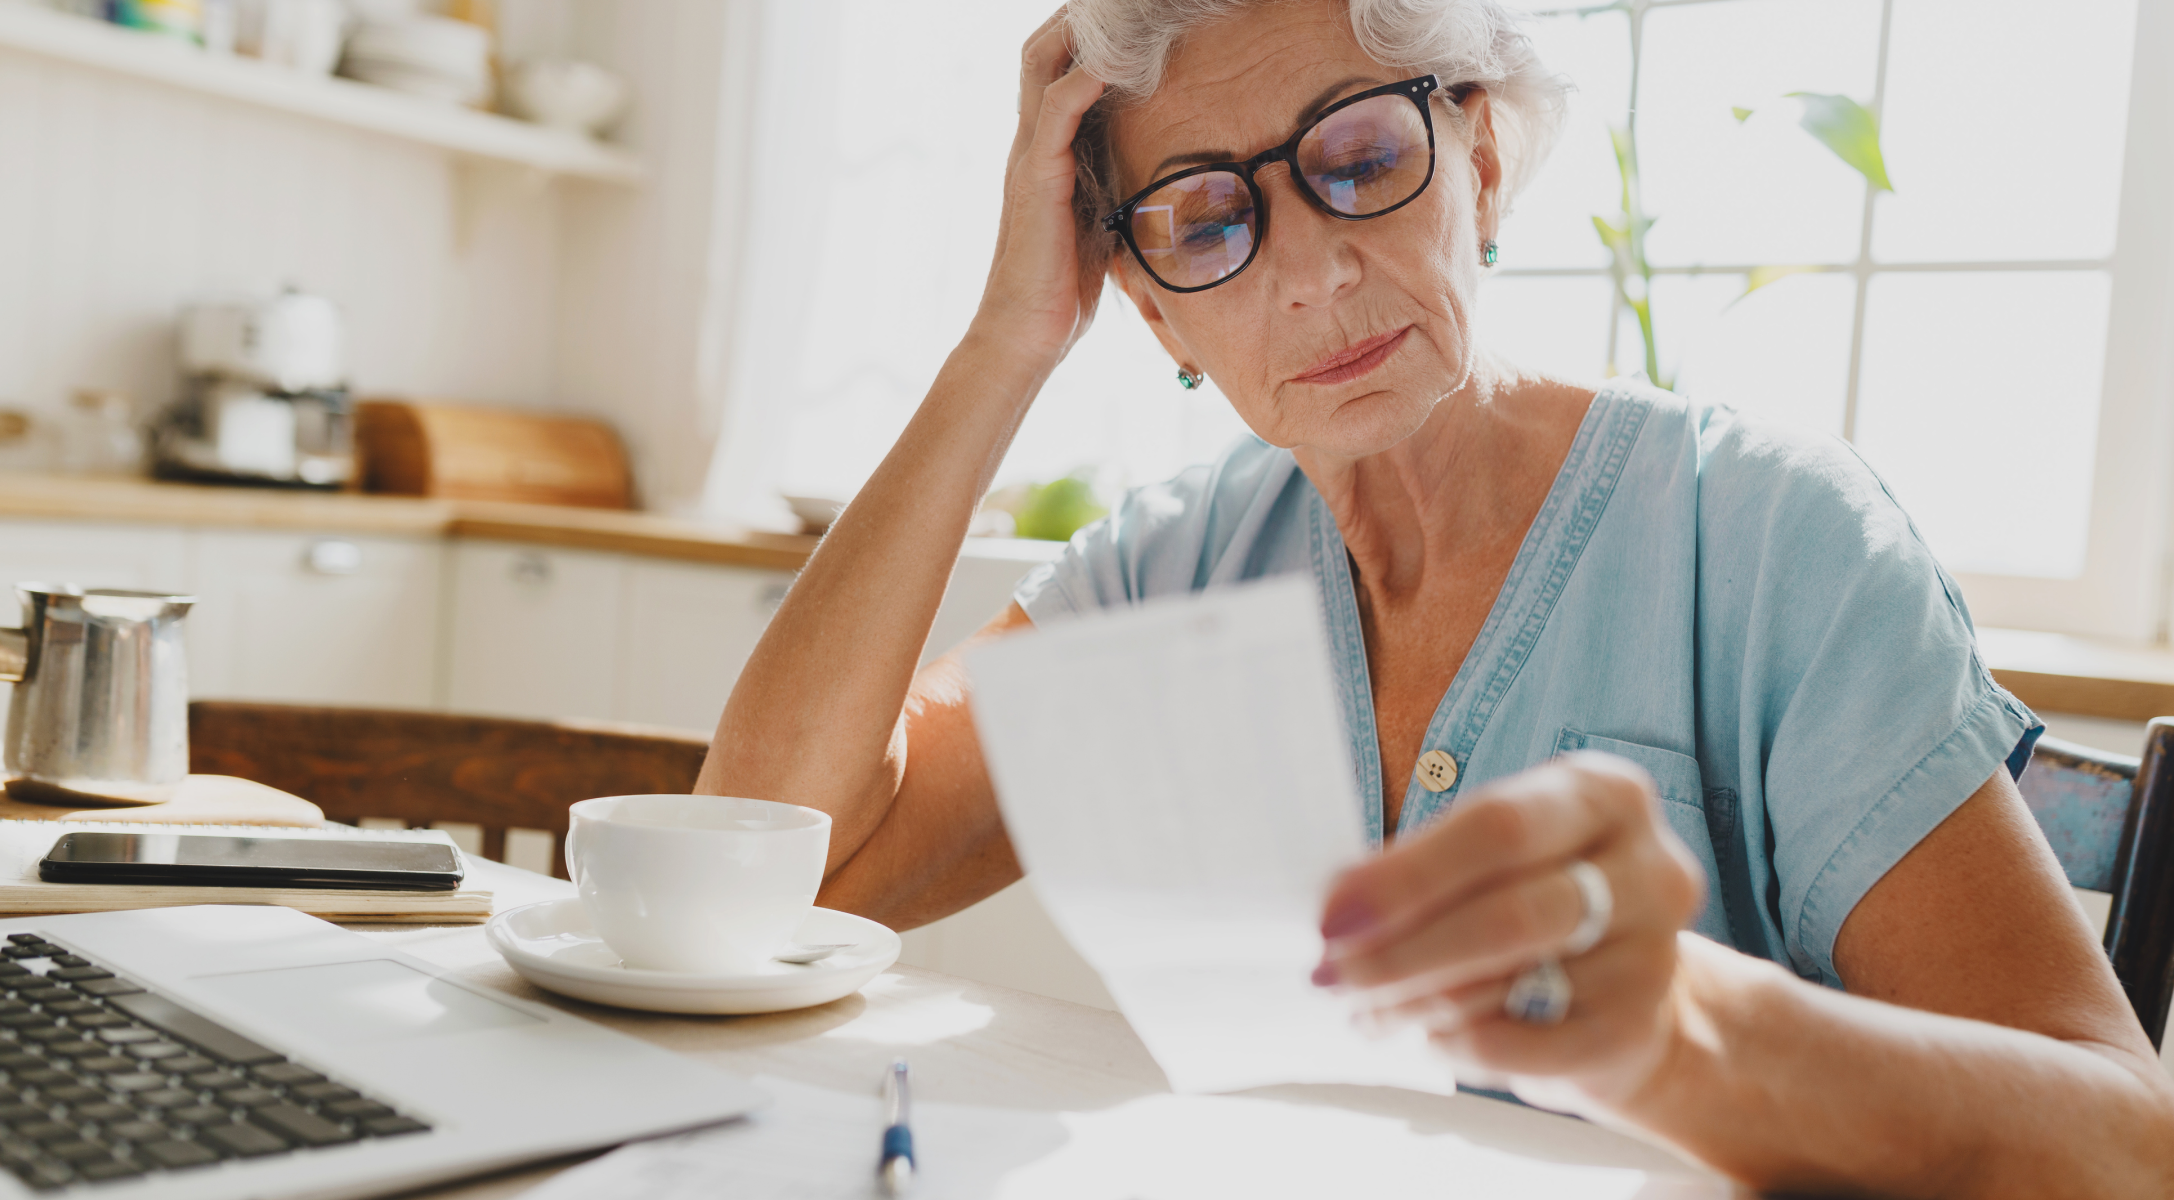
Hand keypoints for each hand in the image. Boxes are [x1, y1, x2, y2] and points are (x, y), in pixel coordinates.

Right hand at [974, 8, 1108, 368]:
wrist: (1027, 334)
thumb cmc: (1064, 285)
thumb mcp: (1100, 217)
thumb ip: (1114, 182)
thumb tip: (1157, 167)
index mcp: (1046, 148)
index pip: (1055, 69)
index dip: (1082, 35)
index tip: (1123, 15)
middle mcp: (1031, 142)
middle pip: (1042, 50)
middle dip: (1076, 17)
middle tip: (1118, 1)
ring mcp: (1030, 156)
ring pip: (1043, 65)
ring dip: (1078, 30)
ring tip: (1114, 9)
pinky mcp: (1038, 180)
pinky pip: (1057, 113)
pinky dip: (1083, 79)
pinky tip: (1112, 62)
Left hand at [1313, 752, 1706, 1113]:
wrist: (1634, 996)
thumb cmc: (1540, 901)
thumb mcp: (1500, 856)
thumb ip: (1429, 866)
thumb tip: (1340, 906)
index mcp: (1604, 794)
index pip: (1498, 827)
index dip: (1406, 877)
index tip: (1333, 915)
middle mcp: (1649, 868)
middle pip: (1507, 914)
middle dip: (1400, 951)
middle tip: (1331, 974)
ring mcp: (1654, 955)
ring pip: (1505, 986)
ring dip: (1412, 1003)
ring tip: (1363, 1007)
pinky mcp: (1634, 1031)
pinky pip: (1517, 1048)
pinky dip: (1454, 1044)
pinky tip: (1427, 1035)